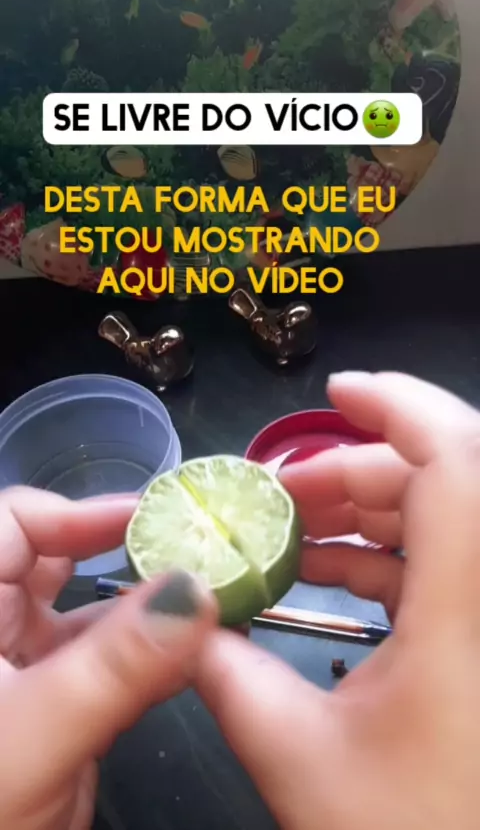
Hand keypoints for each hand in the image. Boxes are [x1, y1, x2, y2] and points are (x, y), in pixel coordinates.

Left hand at [0, 490, 216, 829]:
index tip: (155, 519)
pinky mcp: (59, 709)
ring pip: (92, 617)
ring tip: (216, 603)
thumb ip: (115, 663)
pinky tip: (200, 660)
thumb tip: (197, 589)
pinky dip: (153, 661)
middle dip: (129, 555)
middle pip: (61, 561)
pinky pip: (110, 666)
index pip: (17, 522)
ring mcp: (27, 671)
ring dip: (151, 613)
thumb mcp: (35, 733)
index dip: (81, 512)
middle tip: (196, 553)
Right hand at [195, 372, 479, 829]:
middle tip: (282, 491)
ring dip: (365, 509)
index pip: (455, 465)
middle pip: (441, 479)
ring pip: (440, 518)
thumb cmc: (409, 829)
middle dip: (356, 466)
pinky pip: (438, 565)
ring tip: (290, 527)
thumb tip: (181, 618)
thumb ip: (226, 674)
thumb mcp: (298, 754)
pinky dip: (382, 553)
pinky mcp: (476, 636)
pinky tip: (323, 569)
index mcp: (464, 614)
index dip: (401, 406)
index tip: (337, 392)